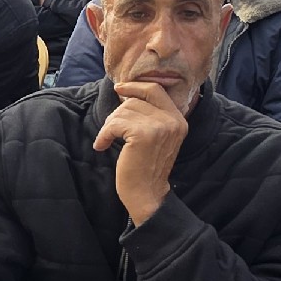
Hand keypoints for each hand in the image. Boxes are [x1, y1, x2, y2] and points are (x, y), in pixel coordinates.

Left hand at [93, 80, 189, 224]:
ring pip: (124, 111)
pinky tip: (102, 145)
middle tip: (111, 130)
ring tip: (108, 140)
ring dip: (110, 125)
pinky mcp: (143, 135)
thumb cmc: (146, 166)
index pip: (156, 89)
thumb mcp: (157, 137)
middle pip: (136, 100)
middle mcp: (172, 120)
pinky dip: (104, 134)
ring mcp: (159, 126)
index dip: (135, 86)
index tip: (119, 88)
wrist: (147, 193)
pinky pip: (114, 124)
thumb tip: (127, 92)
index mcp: (178, 119)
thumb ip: (151, 115)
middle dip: (118, 113)